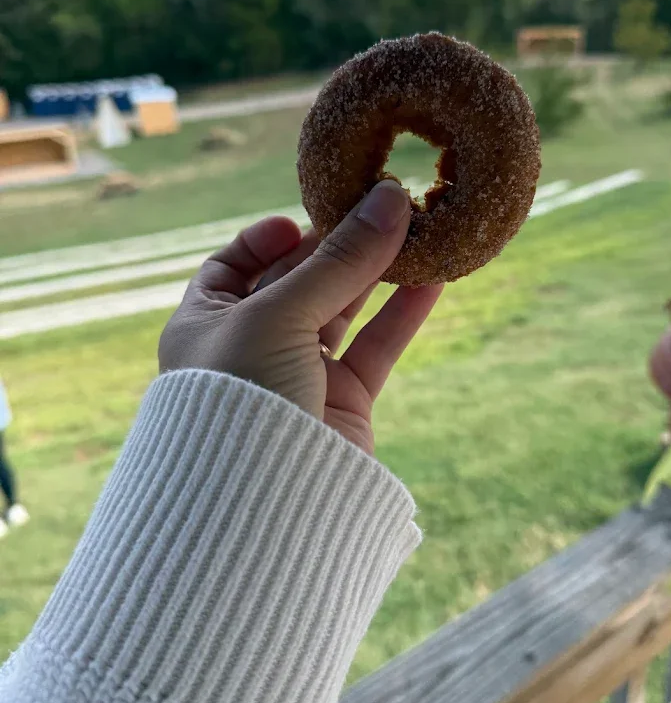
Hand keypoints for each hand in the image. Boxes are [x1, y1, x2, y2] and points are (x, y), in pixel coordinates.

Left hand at [159, 180, 442, 453]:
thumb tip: (389, 198)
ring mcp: (297, 376)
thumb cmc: (241, 398)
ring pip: (341, 311)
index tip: (301, 221)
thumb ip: (339, 261)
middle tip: (380, 209)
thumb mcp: (280, 316)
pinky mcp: (341, 404)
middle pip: (296, 281)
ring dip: (376, 274)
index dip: (264, 240)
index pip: (231, 267)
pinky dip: (402, 315)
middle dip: (335, 247)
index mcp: (206, 324)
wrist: (262, 504)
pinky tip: (433, 279)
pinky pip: (375, 348)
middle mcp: (248, 348)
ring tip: (415, 232)